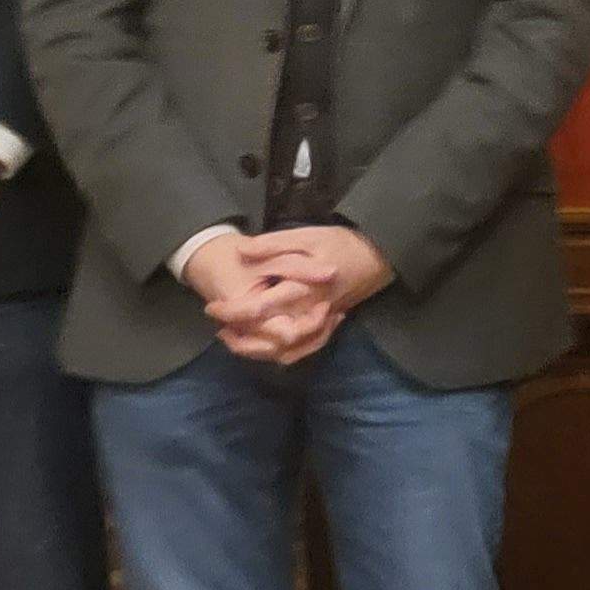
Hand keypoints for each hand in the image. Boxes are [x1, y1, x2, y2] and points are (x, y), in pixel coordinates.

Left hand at [198, 226, 389, 364]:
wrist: (378, 256)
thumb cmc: (341, 244)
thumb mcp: (306, 236)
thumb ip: (272, 245)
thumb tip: (242, 252)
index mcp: (300, 289)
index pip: (258, 309)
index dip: (230, 312)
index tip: (212, 307)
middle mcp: (309, 312)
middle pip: (269, 340)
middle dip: (240, 339)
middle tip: (219, 328)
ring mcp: (319, 323)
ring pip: (284, 350)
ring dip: (256, 351)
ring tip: (234, 338)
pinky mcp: (326, 326)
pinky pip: (302, 350)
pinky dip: (280, 353)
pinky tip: (264, 345)